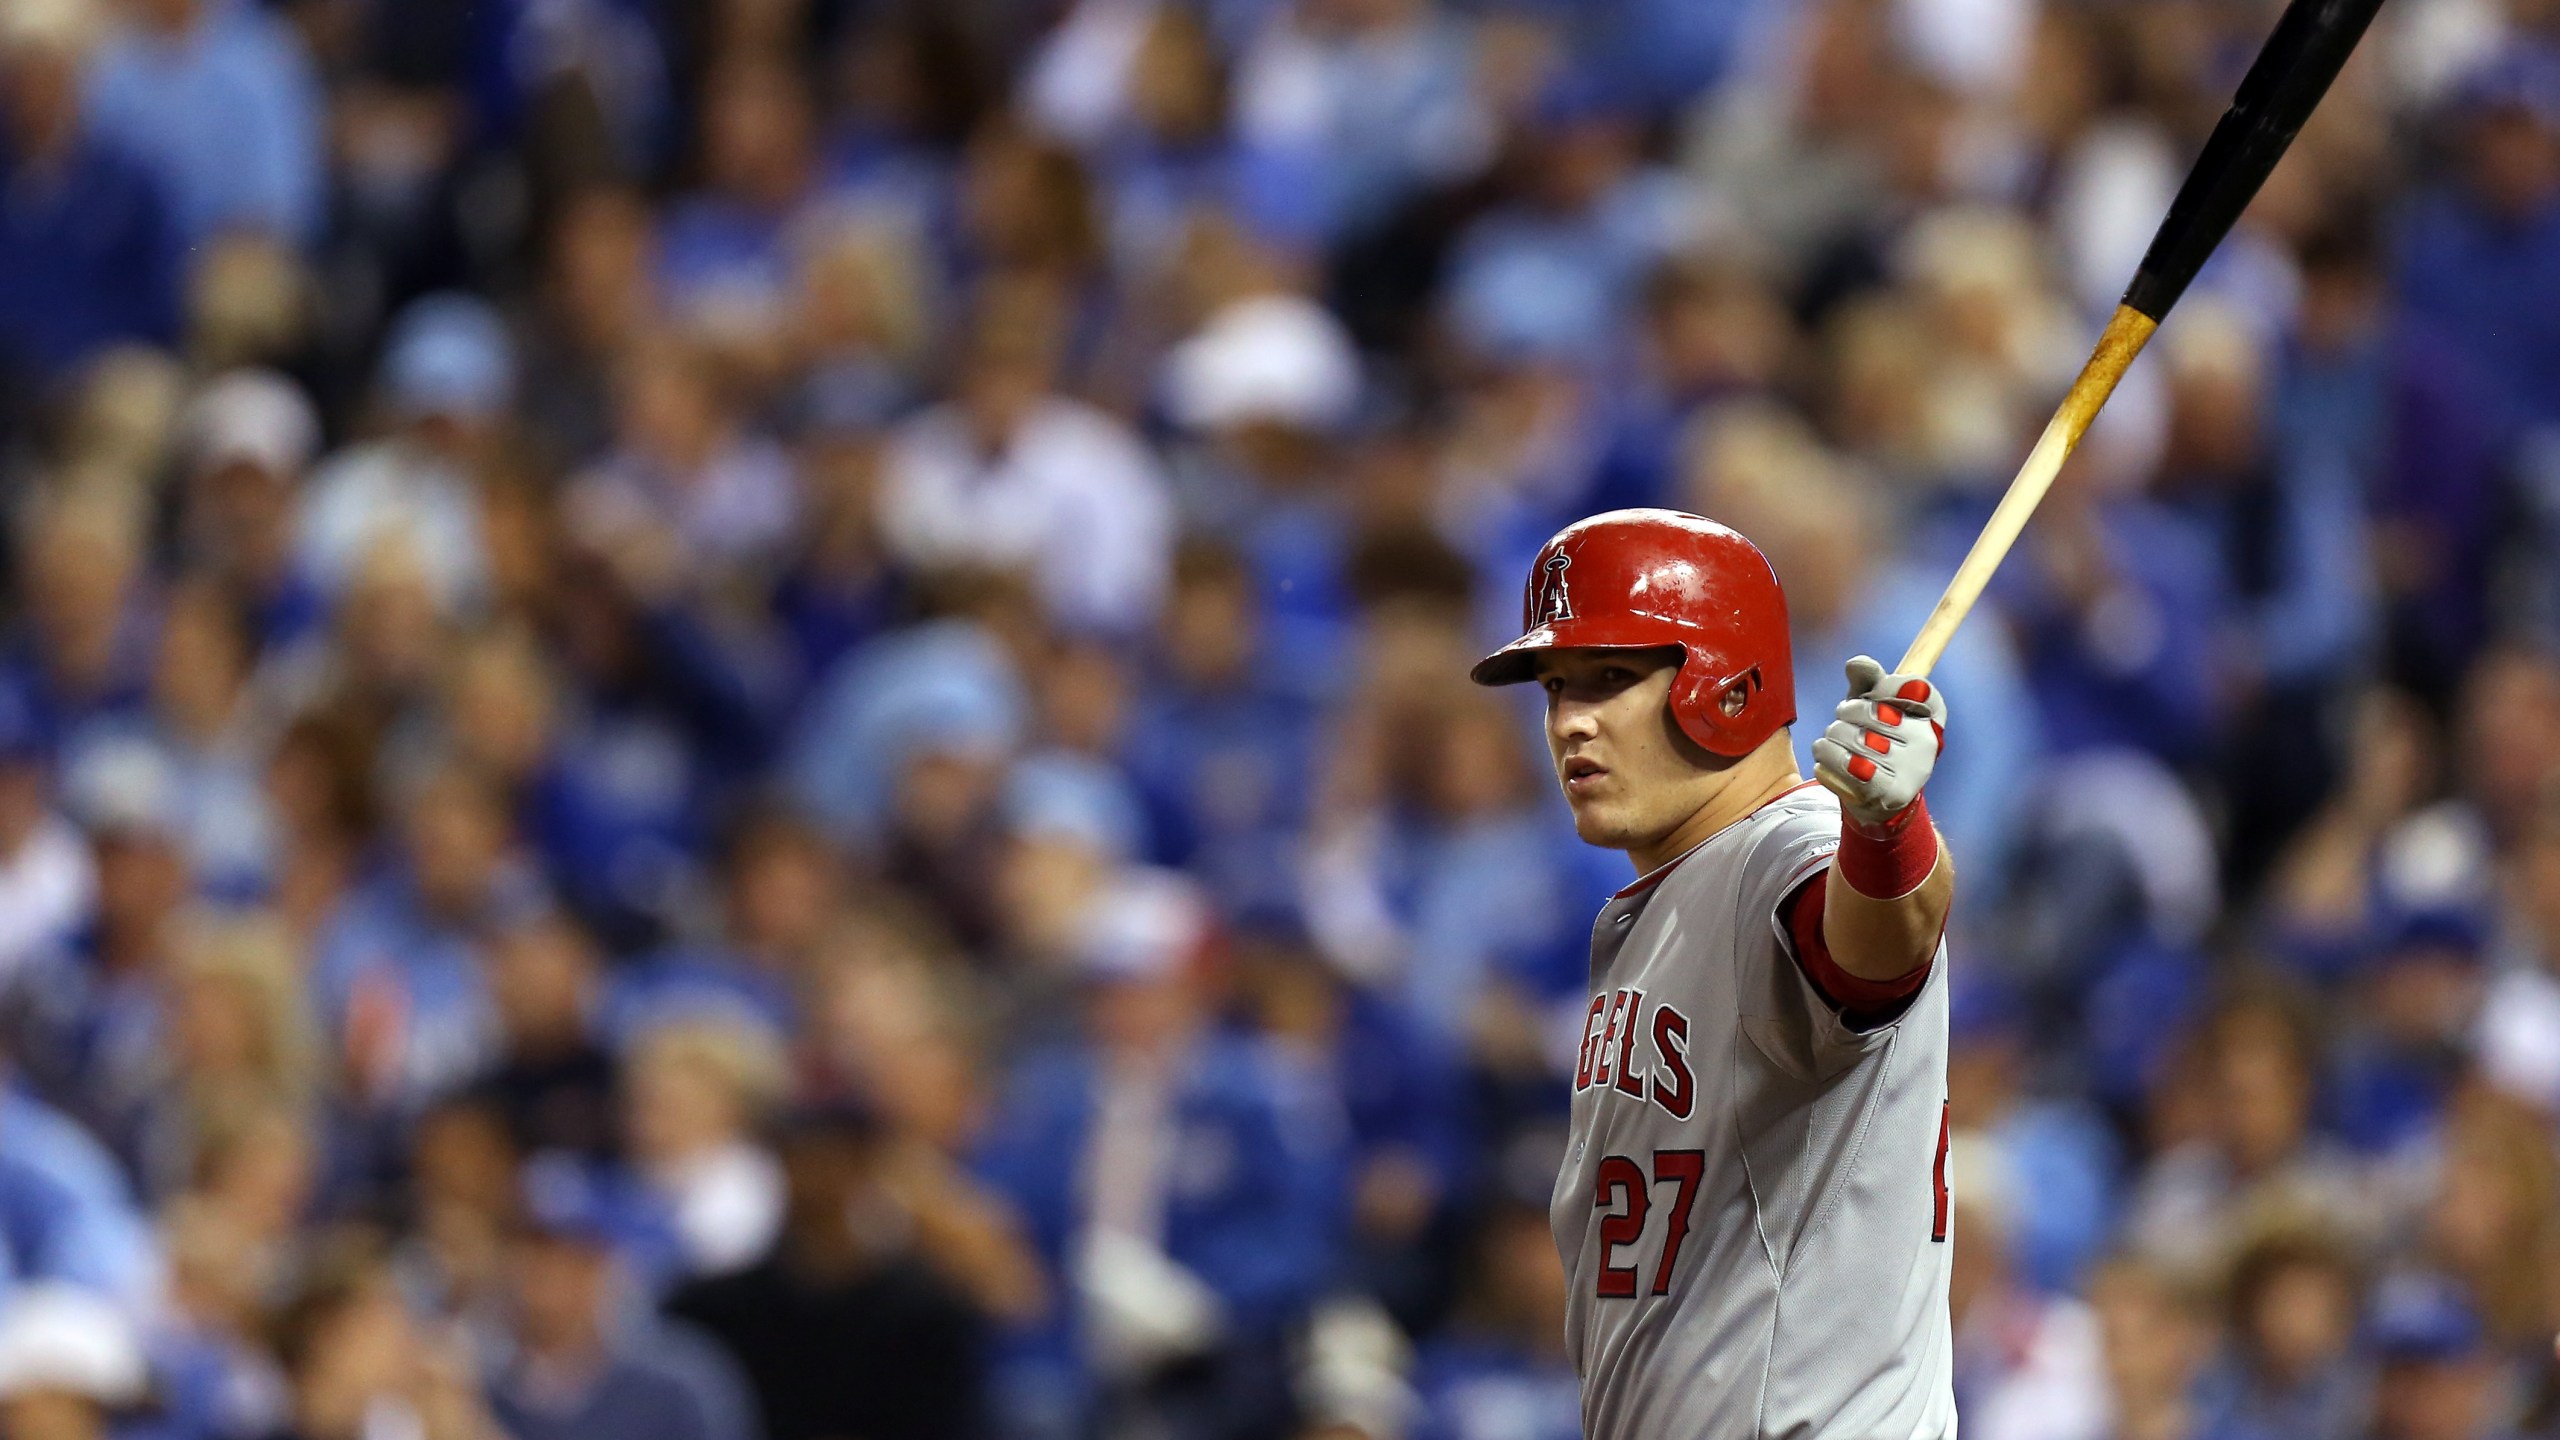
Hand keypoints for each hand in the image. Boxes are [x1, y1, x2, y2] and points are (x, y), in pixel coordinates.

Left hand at [1812, 656, 1943, 834]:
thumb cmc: (1873, 741)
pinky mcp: (1889, 793)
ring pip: (1847, 737)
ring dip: (1830, 738)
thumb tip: (1856, 664)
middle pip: (1867, 711)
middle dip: (1844, 714)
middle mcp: (1927, 742)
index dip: (1884, 686)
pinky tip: (1829, 760)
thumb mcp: (1871, 705)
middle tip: (1846, 725)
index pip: (1913, 685)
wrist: (1878, 800)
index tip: (1873, 694)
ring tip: (1836, 745)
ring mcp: (1910, 769)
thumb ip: (1867, 680)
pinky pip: (1841, 763)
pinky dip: (1825, 758)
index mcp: (1931, 716)